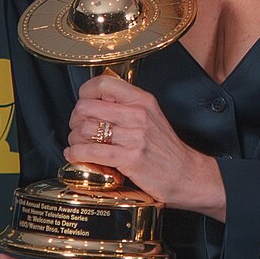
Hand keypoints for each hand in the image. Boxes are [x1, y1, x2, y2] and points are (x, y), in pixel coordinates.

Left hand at [67, 73, 227, 219]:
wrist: (185, 174)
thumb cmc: (166, 149)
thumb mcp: (151, 117)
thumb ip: (127, 107)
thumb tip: (95, 102)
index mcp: (142, 100)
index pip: (104, 84)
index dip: (85, 93)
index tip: (82, 104)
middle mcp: (138, 114)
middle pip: (86, 107)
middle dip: (74, 119)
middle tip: (78, 128)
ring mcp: (133, 136)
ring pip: (84, 129)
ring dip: (74, 139)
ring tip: (78, 145)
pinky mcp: (128, 157)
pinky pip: (90, 150)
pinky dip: (76, 153)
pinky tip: (76, 155)